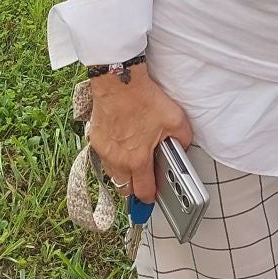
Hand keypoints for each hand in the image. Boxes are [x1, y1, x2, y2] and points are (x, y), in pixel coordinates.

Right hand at [85, 64, 193, 203]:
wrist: (119, 81)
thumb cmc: (143, 98)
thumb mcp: (175, 118)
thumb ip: (183, 139)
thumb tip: (182, 147)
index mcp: (137, 160)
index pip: (143, 192)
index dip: (151, 197)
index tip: (154, 195)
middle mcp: (117, 160)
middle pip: (124, 189)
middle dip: (135, 187)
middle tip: (144, 177)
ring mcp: (103, 150)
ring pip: (112, 174)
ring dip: (122, 173)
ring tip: (133, 159)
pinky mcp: (94, 139)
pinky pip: (103, 157)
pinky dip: (112, 156)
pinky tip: (121, 143)